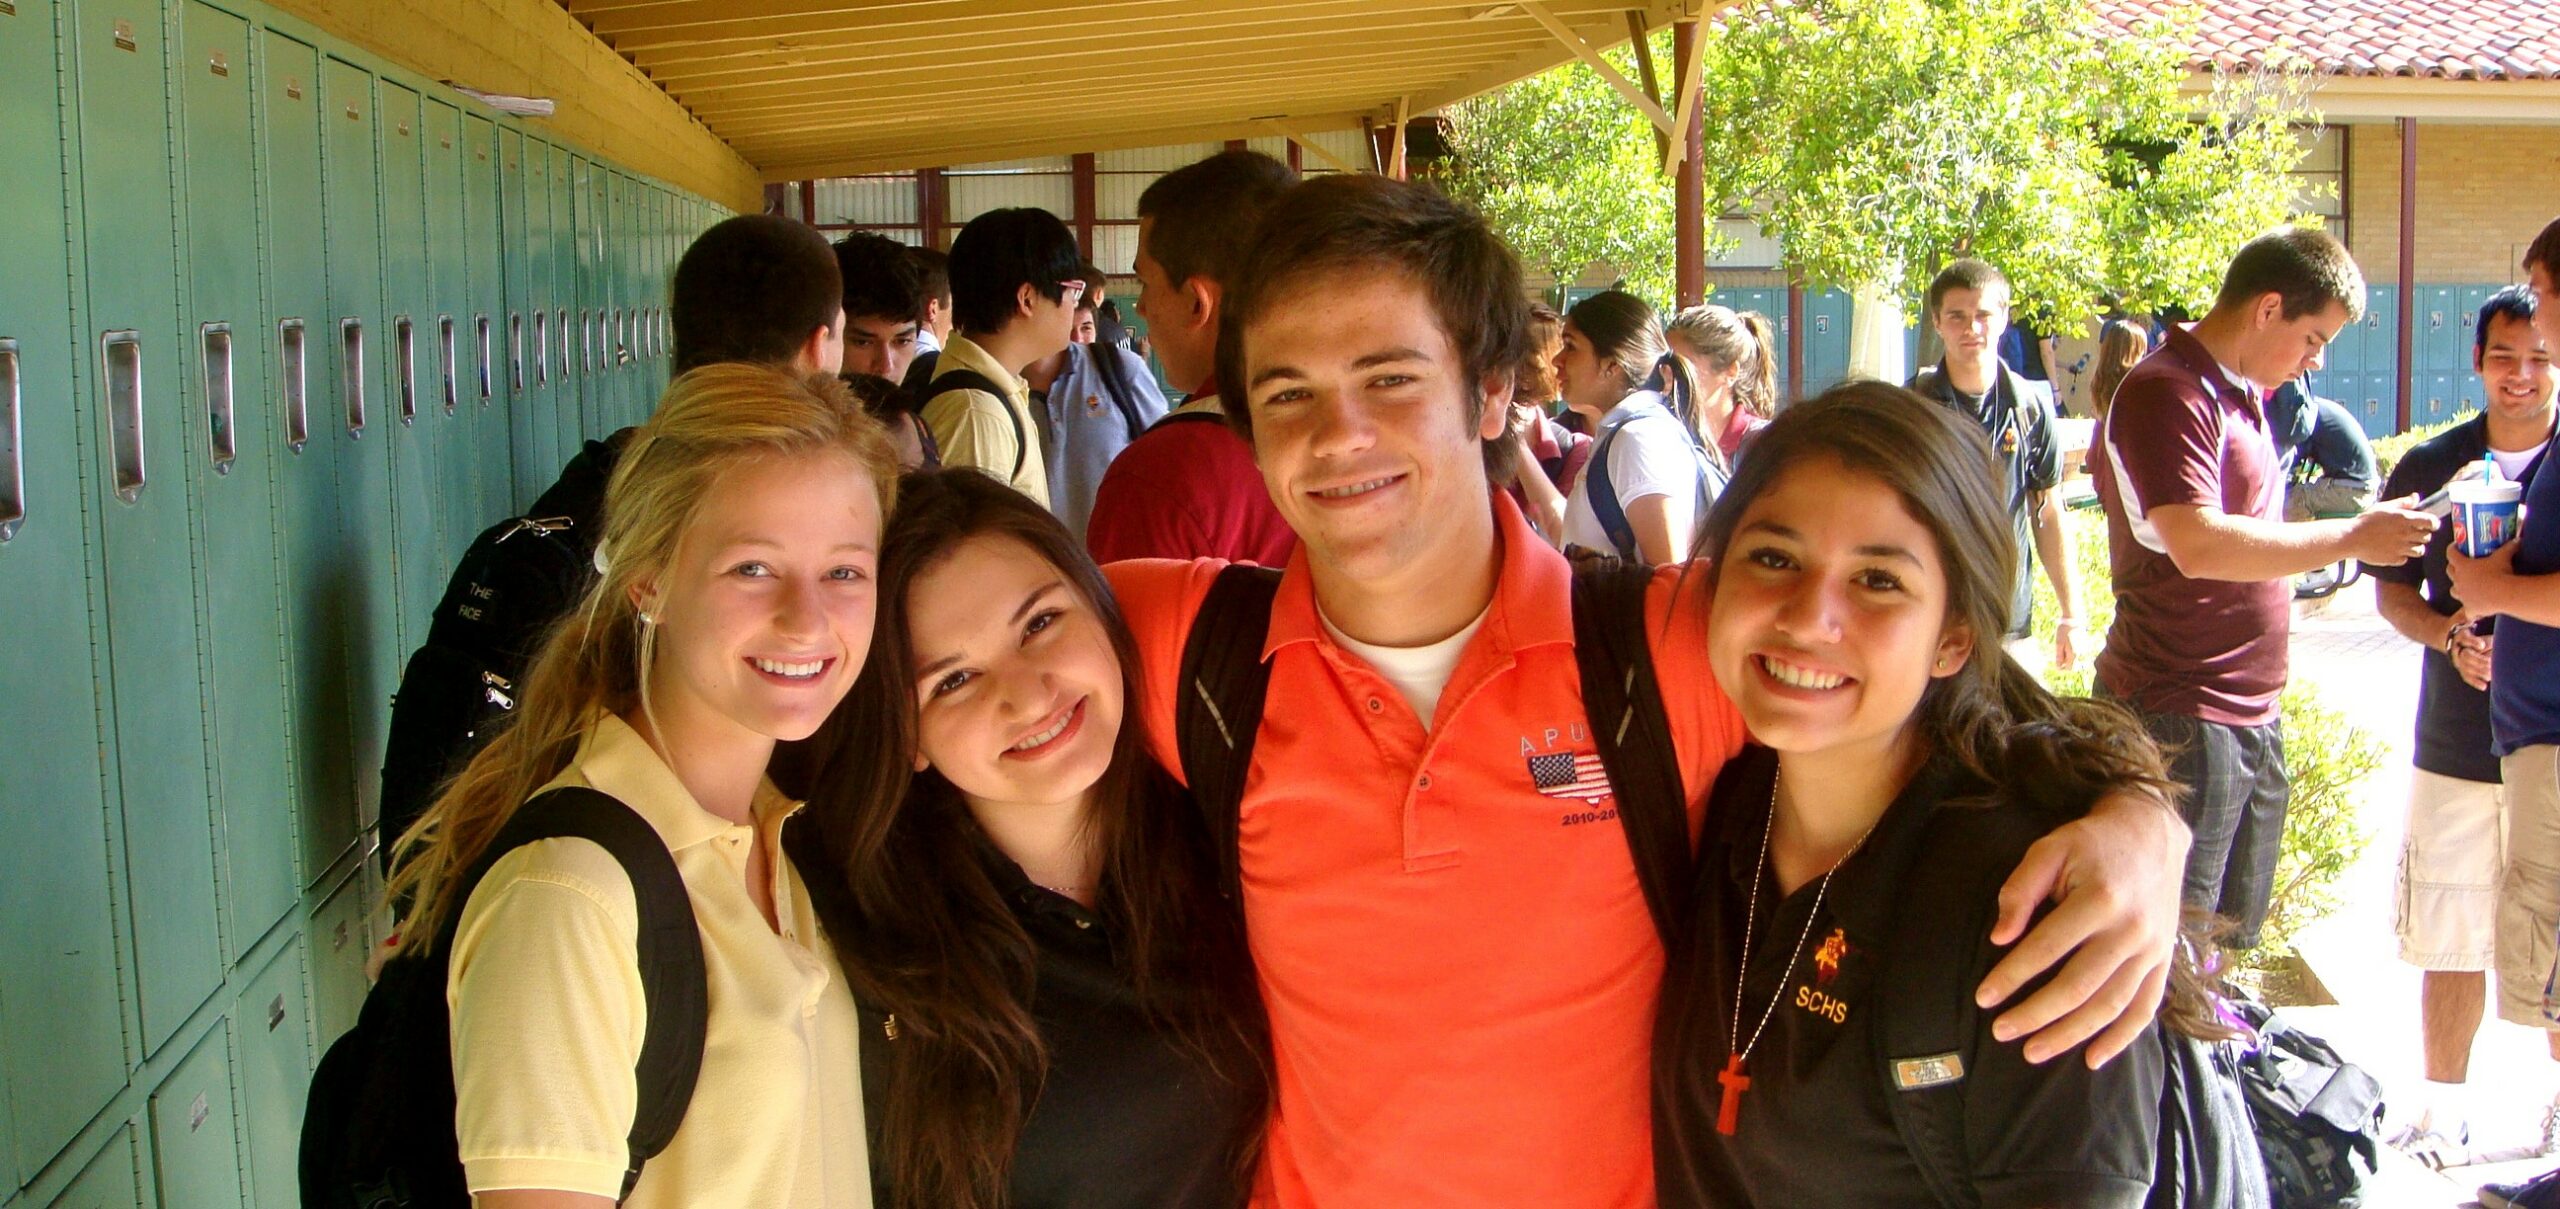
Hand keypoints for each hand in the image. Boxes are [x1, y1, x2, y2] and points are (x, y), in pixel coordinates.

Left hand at [1977, 787, 2188, 1066]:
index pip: (2047, 948)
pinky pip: (2144, 1008)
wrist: (2153, 835)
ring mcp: (2151, 950)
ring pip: (2109, 1005)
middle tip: (2001, 1032)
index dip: (2013, 976)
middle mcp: (2131, 930)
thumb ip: (2021, 890)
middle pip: (2078, 986)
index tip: (1984, 998)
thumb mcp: (2049, 849)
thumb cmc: (2090, 843)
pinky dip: (2121, 1038)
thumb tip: (1999, 937)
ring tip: (2033, 1052)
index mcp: (2099, 899)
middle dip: (2036, 1014)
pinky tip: (2092, 1058)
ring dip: (2070, 1034)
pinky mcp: (2163, 961)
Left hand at [2051, 620, 2079, 669]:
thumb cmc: (2064, 631)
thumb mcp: (2059, 644)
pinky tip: (2067, 641)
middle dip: (2065, 662)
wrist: (2074, 619)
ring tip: (2063, 645)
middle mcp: (2080, 653)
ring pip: (2074, 657)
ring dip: (2067, 655)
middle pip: (2072, 664)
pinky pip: (2076, 651)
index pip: (2069, 668)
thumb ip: (2059, 656)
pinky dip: (2071, 649)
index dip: (2062, 668)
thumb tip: (2058, 667)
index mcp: (2074, 654)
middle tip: (2058, 653)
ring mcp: (2083, 648)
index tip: (2056, 663)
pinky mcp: (2084, 644)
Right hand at [2344, 496, 2437, 566]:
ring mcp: (2401, 548)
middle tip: (2412, 532)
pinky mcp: (2394, 559)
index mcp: (2405, 519)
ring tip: (2404, 543)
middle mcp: (2406, 534)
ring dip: (2415, 546)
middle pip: (2427, 537)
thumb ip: (2402, 503)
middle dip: (2422, 534)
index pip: (2432, 522)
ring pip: (2420, 550)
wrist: (2350, 538)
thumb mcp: (2384, 507)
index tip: (2429, 524)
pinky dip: (2402, 556)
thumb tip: (2416, 497)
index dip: (2433, 523)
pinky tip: (2393, 550)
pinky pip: (2406, 559)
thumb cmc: (2366, 521)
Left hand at [2447, 538, 2520, 616]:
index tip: (2455, 545)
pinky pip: (2467, 610)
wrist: (2504, 594)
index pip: (2451, 554)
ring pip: (2453, 590)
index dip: (2452, 548)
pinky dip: (2470, 609)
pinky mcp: (2469, 608)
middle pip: (2449, 572)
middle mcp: (2458, 580)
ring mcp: (2462, 595)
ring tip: (2464, 586)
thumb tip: (2516, 539)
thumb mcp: (2503, 556)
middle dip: (2453, 567)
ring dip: (2457, 587)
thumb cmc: (2500, 573)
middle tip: (2460, 565)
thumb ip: (2508, 547)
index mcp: (2462, 566)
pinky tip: (2474, 610)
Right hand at [2447, 608, 2492, 687]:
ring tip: (2492, 676)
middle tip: (2492, 665)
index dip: (2473, 642)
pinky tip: (2484, 686)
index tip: (2482, 645)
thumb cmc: (2454, 623)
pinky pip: (2465, 676)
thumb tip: (2485, 603)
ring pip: (2467, 668)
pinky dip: (2474, 681)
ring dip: (2479, 672)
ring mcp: (2456, 659)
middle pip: (2466, 657)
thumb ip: (2471, 612)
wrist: (2438, 634)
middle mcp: (2455, 649)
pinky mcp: (2459, 666)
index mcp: (2456, 635)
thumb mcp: (2460, 615)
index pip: (2465, 639)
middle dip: (2479, 661)